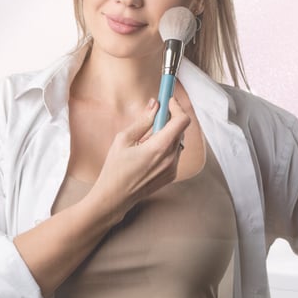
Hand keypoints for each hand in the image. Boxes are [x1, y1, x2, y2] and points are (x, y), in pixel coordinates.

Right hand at [91, 96, 190, 219]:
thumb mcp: (124, 139)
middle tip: (155, 113)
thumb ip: (143, 121)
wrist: (115, 197)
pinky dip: (166, 146)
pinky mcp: (171, 175)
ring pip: (177, 141)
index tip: (168, 100)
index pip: (182, 121)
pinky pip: (174, 153)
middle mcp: (171, 158)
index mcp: (159, 147)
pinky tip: (148, 151)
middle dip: (169, 118)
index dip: (177, 107)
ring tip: (146, 138)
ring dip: (167, 133)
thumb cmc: (115, 169)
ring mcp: (173, 168)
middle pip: (180, 129)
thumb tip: (154, 105)